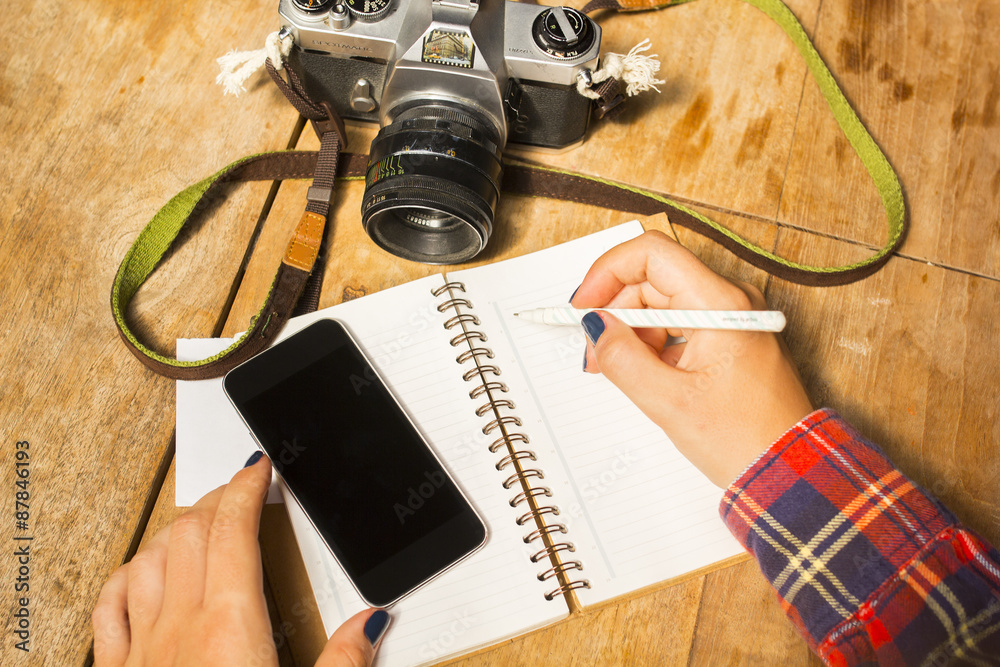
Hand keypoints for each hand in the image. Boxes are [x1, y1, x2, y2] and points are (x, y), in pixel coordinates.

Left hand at [92, 454, 389, 665]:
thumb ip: (343, 663)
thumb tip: (369, 622)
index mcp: (231, 628)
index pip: (232, 528)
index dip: (244, 488)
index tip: (257, 469)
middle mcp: (179, 628)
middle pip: (190, 531)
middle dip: (215, 499)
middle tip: (240, 491)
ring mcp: (141, 651)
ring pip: (148, 557)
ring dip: (174, 530)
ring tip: (197, 523)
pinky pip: (111, 604)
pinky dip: (128, 573)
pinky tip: (140, 572)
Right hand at [573, 230, 812, 486]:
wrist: (788, 470)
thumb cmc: (746, 439)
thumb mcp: (670, 403)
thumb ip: (623, 359)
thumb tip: (595, 326)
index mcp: (722, 305)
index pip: (652, 255)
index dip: (608, 272)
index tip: (584, 304)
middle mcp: (730, 301)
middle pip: (654, 280)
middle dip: (614, 310)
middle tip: (593, 350)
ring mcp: (732, 318)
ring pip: (664, 303)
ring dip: (631, 330)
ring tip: (614, 369)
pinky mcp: (729, 338)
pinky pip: (680, 325)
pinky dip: (652, 343)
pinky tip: (639, 373)